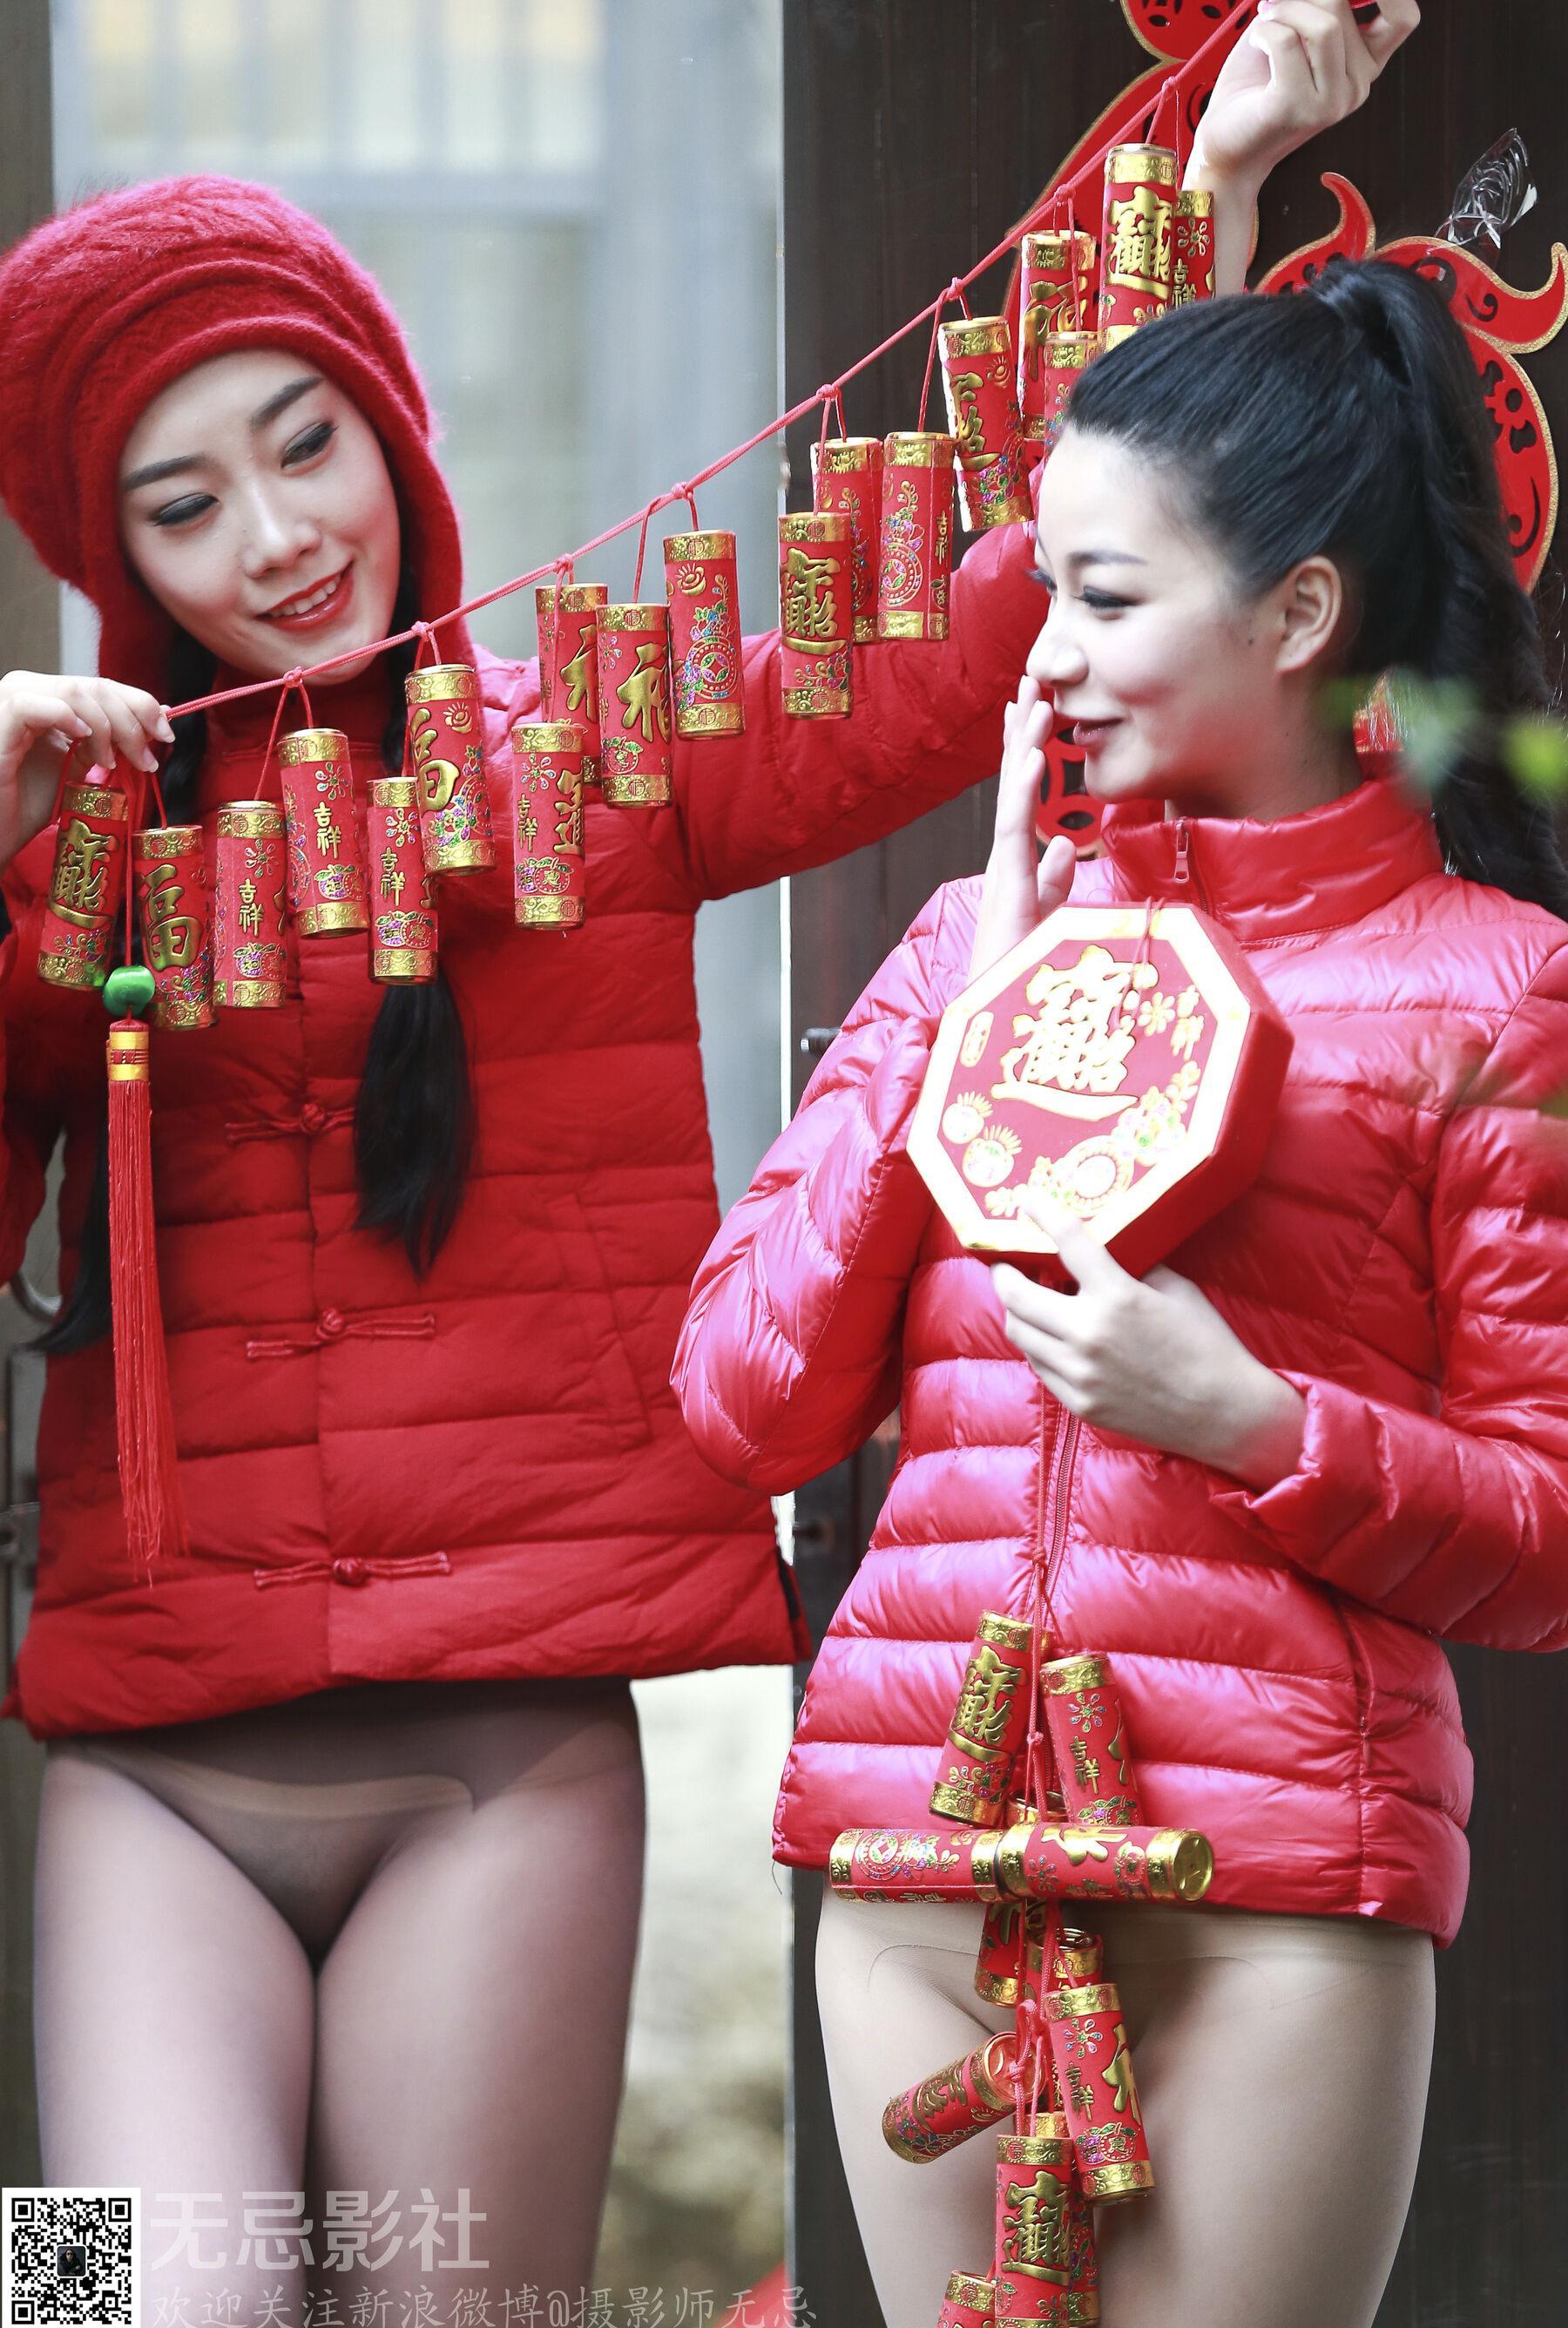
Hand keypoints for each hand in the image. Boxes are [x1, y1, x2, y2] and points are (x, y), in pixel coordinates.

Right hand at [0, 670, 171, 872]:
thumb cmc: (25, 805)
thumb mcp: (75, 769)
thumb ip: (105, 742)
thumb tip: (154, 721)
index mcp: (47, 700)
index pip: (100, 686)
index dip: (139, 704)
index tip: (166, 735)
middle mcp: (28, 694)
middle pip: (93, 685)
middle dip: (131, 718)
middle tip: (148, 756)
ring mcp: (9, 705)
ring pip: (72, 691)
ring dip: (106, 725)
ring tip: (111, 762)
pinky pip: (33, 705)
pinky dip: (68, 720)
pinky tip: (86, 744)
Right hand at [968, 674, 1076, 980]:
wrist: (1001, 1017)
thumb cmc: (1022, 974)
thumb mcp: (1048, 918)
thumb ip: (1054, 882)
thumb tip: (1068, 844)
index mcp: (1016, 864)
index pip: (1022, 796)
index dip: (1025, 751)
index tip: (1031, 709)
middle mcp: (1004, 860)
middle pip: (1014, 785)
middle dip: (1022, 733)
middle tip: (1032, 681)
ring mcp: (1003, 871)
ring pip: (1013, 796)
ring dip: (1024, 746)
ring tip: (1035, 702)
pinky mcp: (1007, 887)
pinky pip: (1014, 829)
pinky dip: (1023, 790)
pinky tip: (1034, 755)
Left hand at [989, 1189, 1307, 1486]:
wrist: (1223, 1413)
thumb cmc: (1207, 1345)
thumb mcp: (1177, 1289)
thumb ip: (1134, 1266)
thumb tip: (1106, 1249)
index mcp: (1118, 1296)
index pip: (1067, 1241)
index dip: (1042, 1213)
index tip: (1028, 1200)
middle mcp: (1089, 1333)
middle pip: (1017, 1295)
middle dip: (1003, 1274)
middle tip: (1004, 1266)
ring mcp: (1079, 1372)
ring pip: (1018, 1333)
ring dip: (1014, 1311)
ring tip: (1022, 1301)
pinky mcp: (1079, 1402)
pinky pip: (1038, 1366)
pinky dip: (1035, 1345)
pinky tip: (1046, 1336)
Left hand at [1190, 0, 1419, 188]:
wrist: (1226, 144)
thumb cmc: (1257, 83)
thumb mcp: (1295, 31)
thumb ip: (1315, 3)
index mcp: (1364, 65)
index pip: (1404, 18)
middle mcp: (1357, 86)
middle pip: (1342, 8)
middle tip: (1276, 2)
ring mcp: (1332, 102)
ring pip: (1323, 26)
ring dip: (1286, 9)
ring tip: (1266, 17)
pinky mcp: (1298, 109)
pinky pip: (1286, 42)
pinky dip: (1265, 31)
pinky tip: (1257, 42)